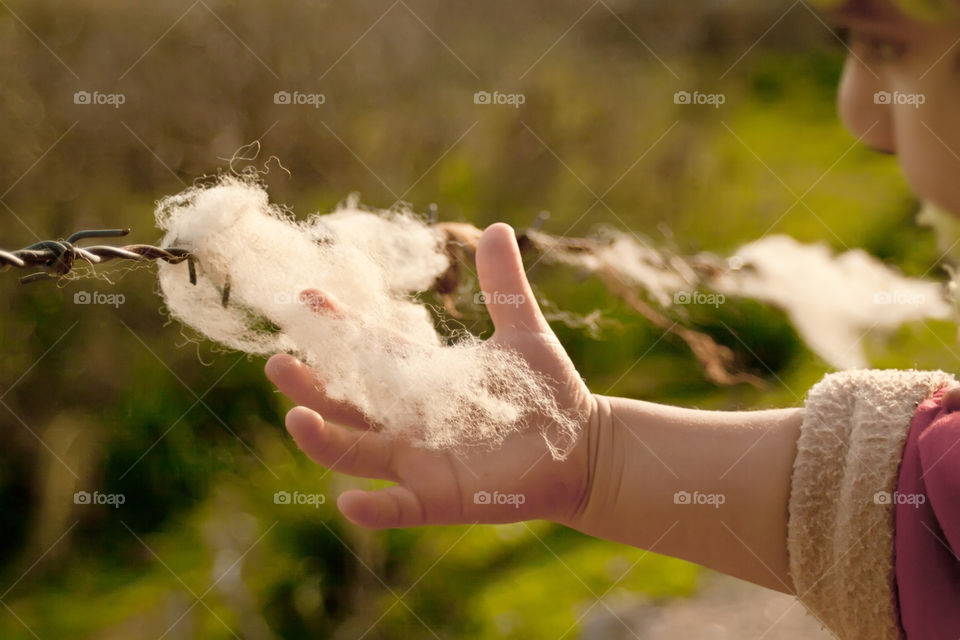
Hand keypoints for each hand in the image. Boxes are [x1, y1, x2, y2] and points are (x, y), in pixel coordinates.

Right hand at [265, 223, 596, 528]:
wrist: (586, 447)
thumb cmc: (548, 391)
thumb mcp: (523, 332)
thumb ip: (503, 287)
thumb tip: (495, 228)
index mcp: (420, 378)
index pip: (368, 349)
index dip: (337, 327)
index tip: (305, 297)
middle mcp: (407, 420)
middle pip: (345, 403)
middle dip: (310, 384)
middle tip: (276, 361)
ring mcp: (419, 461)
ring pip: (356, 453)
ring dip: (323, 440)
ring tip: (296, 416)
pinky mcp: (440, 497)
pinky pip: (398, 507)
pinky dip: (373, 508)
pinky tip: (349, 502)